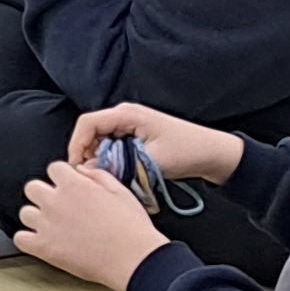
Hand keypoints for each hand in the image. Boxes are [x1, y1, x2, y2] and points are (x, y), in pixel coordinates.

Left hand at [13, 159, 169, 288]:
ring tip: (52, 225)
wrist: (133, 258)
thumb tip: (81, 170)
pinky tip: (40, 241)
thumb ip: (96, 175)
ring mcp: (47, 224)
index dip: (61, 177)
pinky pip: (20, 239)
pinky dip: (27, 240)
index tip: (67, 186)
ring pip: (25, 213)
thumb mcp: (120, 190)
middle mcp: (56, 202)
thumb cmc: (131, 227)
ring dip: (36, 217)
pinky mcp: (44, 247)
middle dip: (44, 194)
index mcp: (74, 185)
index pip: (53, 168)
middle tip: (58, 205)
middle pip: (32, 188)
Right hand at [69, 102, 244, 186]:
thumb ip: (117, 165)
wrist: (213, 153)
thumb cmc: (188, 151)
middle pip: (91, 131)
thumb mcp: (151, 161)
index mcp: (128, 114)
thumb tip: (88, 171)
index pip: (87, 123)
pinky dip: (111, 159)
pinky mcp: (136, 135)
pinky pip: (113, 145)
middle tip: (92, 176)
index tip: (76, 167)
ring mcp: (130, 124)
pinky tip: (119, 172)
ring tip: (108, 175)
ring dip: (100, 158)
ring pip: (101, 140)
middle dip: (87, 153)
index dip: (76, 144)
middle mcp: (126, 115)